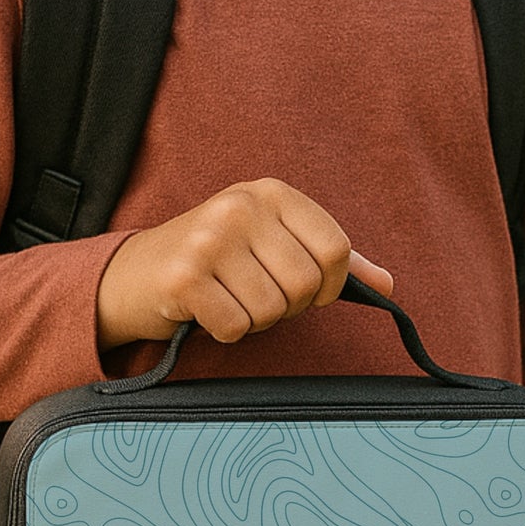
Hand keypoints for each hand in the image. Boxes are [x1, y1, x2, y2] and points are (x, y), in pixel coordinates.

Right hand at [96, 177, 392, 350]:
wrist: (135, 275)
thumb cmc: (217, 264)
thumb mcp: (274, 246)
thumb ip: (329, 261)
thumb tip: (388, 286)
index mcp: (271, 193)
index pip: (336, 249)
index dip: (329, 286)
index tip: (306, 292)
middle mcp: (241, 205)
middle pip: (307, 283)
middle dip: (289, 308)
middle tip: (257, 298)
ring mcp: (210, 238)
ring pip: (272, 310)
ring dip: (255, 321)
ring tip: (230, 301)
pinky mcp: (184, 276)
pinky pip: (236, 327)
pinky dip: (227, 332)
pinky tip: (207, 312)